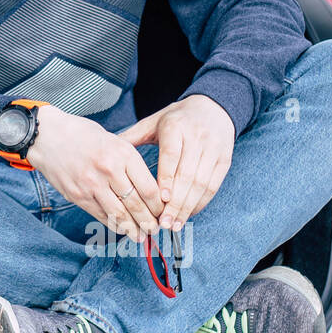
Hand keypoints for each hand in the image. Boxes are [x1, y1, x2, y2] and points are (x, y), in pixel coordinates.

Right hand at [28, 105, 163, 239]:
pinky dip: (113, 225)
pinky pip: (100, 215)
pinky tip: (121, 229)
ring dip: (133, 229)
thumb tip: (148, 188)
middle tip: (155, 229)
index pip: (149, 188)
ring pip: (119, 215)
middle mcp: (109, 170)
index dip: (159, 206)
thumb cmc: (82, 135)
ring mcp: (91, 185)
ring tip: (140, 236)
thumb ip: (129, 162)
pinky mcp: (77, 195)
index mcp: (123, 153)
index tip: (163, 211)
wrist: (47, 135)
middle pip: (136, 204)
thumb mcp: (113, 140)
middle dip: (149, 221)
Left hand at [119, 95, 234, 230]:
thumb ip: (132, 137)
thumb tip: (107, 150)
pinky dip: (201, 203)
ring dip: (188, 207)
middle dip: (176, 202)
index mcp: (175, 127)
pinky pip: (214, 185)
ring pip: (202, 183)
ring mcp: (213, 150)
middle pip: (188, 175)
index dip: (167, 179)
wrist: (213, 108)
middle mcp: (197, 138)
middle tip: (163, 222)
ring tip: (174, 224)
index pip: (171, 156)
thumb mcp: (153, 122)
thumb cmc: (176, 118)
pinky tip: (188, 214)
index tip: (160, 200)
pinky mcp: (224, 160)